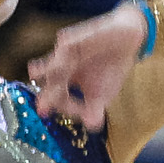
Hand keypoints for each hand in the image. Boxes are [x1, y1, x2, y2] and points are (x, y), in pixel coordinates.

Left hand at [29, 4, 148, 129]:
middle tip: (43, 107)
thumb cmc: (110, 69)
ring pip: (57, 61)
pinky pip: (70, 39)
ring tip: (36, 72)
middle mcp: (61, 67)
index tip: (73, 114)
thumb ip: (92, 109)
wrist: (127, 40)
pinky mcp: (77, 35)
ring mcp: (68, 51)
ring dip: (51, 68)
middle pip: (52, 81)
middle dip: (49, 94)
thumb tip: (92, 127)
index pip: (57, 97)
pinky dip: (68, 42)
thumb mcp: (102, 94)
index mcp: (64, 82)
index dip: (61, 107)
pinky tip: (63, 43)